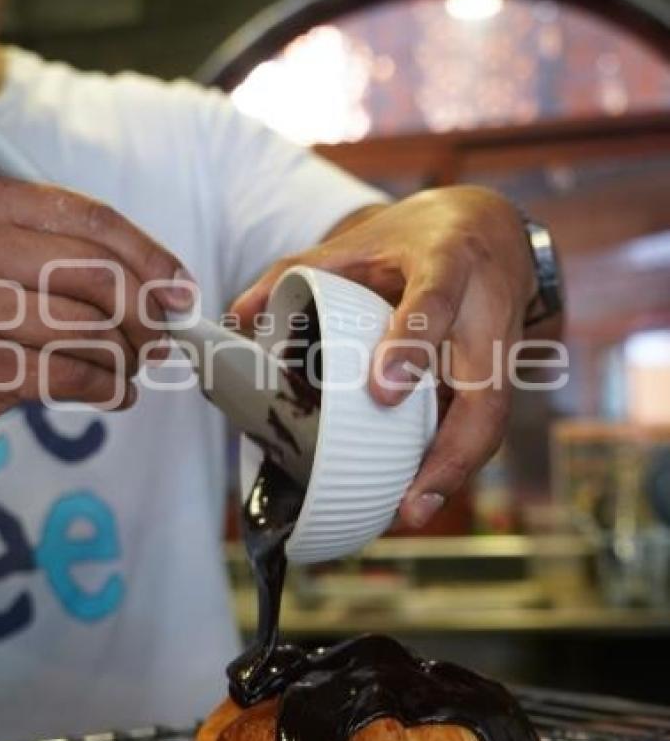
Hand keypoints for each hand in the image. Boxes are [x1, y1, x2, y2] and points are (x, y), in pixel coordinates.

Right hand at [0, 175, 192, 443]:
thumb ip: (68, 246)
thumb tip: (167, 281)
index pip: (94, 219)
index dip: (152, 256)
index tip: (180, 288)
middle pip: (100, 276)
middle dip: (148, 313)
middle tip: (162, 336)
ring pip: (90, 331)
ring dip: (128, 357)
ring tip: (131, 365)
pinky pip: (71, 375)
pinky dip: (108, 387)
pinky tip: (114, 390)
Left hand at [232, 187, 537, 528]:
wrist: (496, 228)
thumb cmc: (420, 238)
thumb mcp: (362, 239)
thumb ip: (297, 270)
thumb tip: (237, 316)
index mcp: (449, 262)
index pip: (436, 302)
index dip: (412, 346)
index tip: (381, 392)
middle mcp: (486, 311)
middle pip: (487, 389)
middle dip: (452, 450)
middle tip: (409, 500)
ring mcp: (503, 351)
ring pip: (492, 420)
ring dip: (453, 472)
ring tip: (407, 512)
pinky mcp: (503, 379)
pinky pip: (483, 427)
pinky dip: (451, 464)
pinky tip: (414, 496)